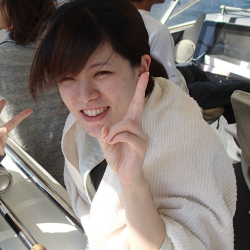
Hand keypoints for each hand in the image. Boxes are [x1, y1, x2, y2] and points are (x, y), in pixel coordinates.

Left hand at [98, 72, 148, 187]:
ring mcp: (142, 137)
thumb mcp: (106, 142)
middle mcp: (139, 128)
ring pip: (127, 124)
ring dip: (113, 132)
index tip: (145, 74)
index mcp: (131, 124)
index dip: (140, 89)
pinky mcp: (141, 146)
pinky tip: (111, 143)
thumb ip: (104, 132)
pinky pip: (127, 135)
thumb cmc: (118, 157)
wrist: (125, 175)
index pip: (137, 103)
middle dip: (136, 96)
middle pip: (135, 107)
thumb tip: (104, 127)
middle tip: (128, 104)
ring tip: (108, 140)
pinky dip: (115, 137)